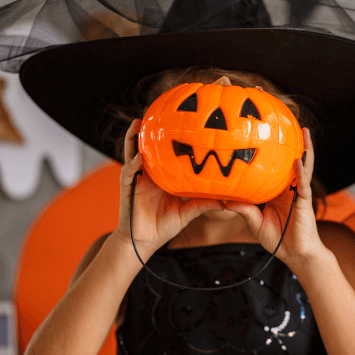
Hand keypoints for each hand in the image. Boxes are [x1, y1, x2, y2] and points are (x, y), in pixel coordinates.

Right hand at [115, 119, 223, 256]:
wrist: (144, 241)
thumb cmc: (164, 226)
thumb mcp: (188, 212)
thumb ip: (204, 205)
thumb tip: (227, 202)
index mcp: (161, 177)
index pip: (165, 153)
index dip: (168, 139)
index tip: (179, 123)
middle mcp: (148, 174)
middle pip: (146, 147)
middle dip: (148, 131)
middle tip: (155, 113)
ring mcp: (136, 179)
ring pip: (132, 154)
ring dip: (133, 139)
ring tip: (138, 124)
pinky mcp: (127, 188)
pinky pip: (128, 173)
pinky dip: (133, 165)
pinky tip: (139, 159)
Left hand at [224, 128, 326, 267]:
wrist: (294, 254)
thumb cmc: (277, 238)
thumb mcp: (254, 222)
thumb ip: (243, 209)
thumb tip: (224, 201)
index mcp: (278, 190)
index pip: (274, 166)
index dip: (272, 151)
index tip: (264, 133)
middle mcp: (290, 188)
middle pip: (291, 161)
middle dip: (291, 142)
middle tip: (289, 123)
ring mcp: (299, 194)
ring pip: (303, 167)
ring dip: (305, 150)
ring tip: (304, 132)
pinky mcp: (305, 203)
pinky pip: (303, 185)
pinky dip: (300, 172)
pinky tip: (297, 161)